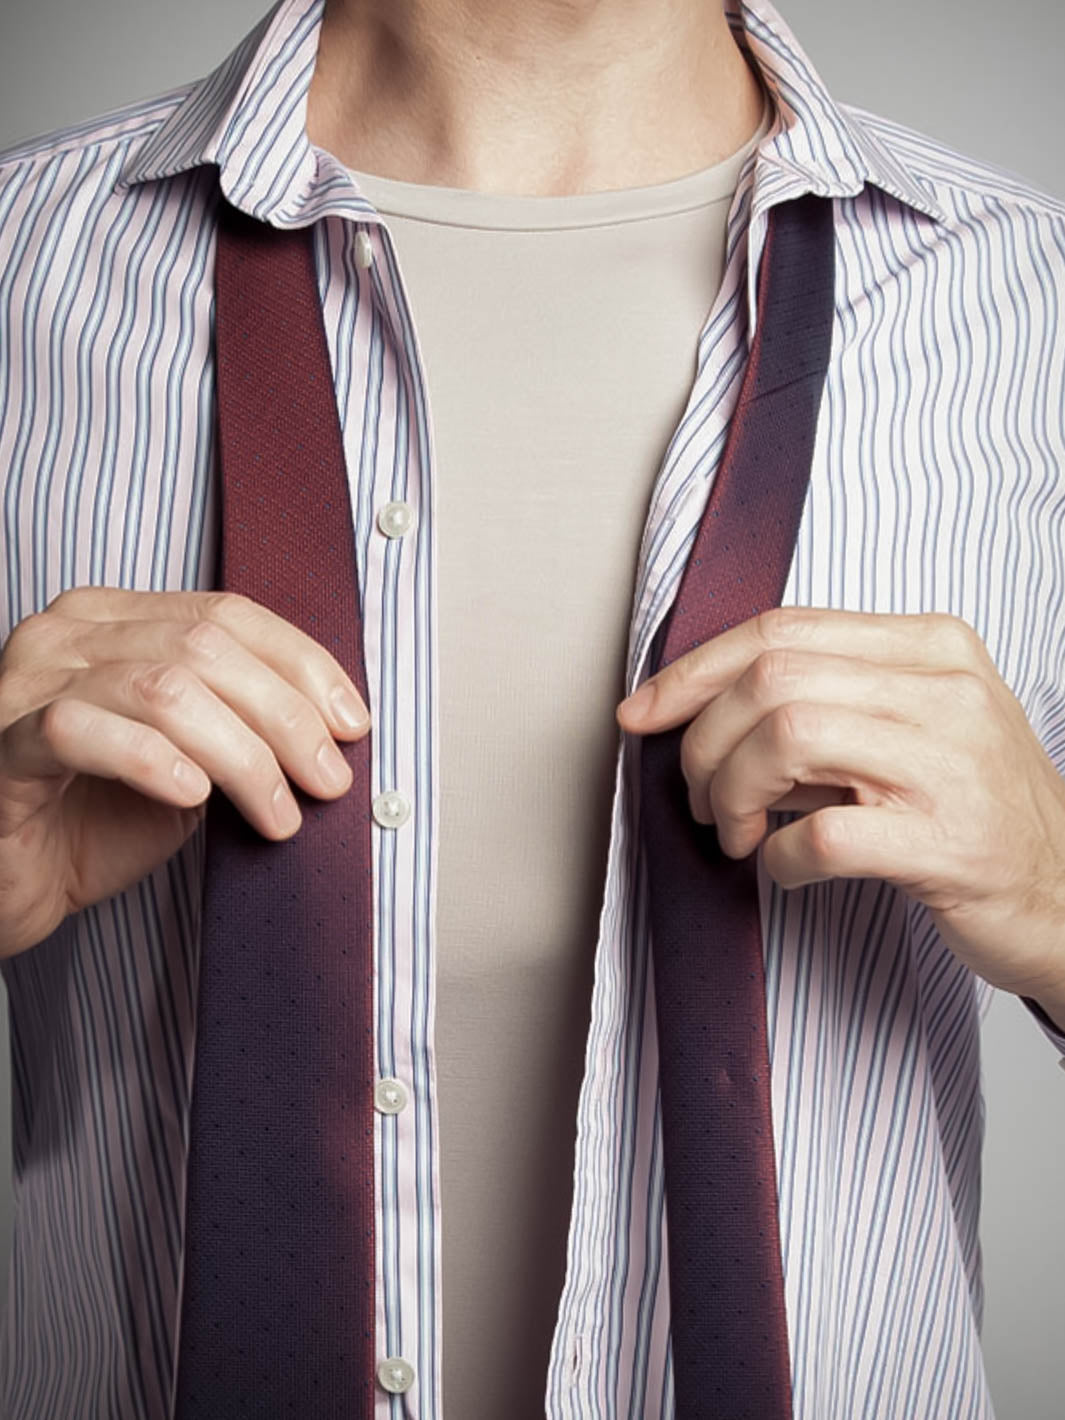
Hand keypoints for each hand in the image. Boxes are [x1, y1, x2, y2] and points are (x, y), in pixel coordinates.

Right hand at [0, 588, 370, 959]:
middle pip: (204, 647)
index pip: (227, 614)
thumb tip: (335, 732)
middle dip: (284, 717)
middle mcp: (68, 634)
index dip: (302, 665)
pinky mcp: (2, 743)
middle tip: (328, 780)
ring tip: (277, 813)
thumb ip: (242, 729)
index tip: (353, 724)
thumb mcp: (191, 764)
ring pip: (160, 688)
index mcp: (114, 620)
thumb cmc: (93, 822)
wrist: (10, 885)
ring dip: (240, 755)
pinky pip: (79, 730)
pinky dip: (151, 761)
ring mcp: (27, 682)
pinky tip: (193, 797)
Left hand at [616, 607, 1064, 1010]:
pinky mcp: (946, 844)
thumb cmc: (973, 809)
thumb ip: (824, 701)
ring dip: (734, 793)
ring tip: (739, 831)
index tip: (642, 713)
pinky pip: (820, 837)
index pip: (781, 629)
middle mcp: (944, 691)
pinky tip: (787, 867)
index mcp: (930, 646)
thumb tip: (696, 709)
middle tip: (704, 798)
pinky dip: (778, 858)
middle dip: (705, 743)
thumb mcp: (911, 727)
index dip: (692, 670)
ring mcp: (950, 765)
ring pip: (786, 738)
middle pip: (771, 680)